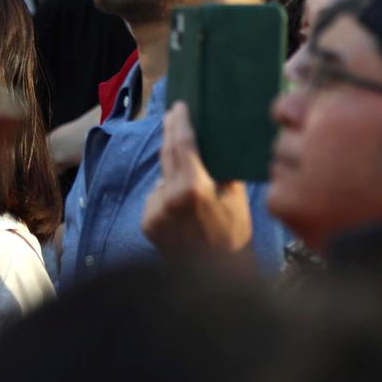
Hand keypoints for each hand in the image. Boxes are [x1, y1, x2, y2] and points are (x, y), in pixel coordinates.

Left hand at [141, 102, 251, 253]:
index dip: (180, 122)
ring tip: (191, 185)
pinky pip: (156, 198)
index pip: (183, 145)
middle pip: (167, 154)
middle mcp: (169, 197)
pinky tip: (181, 210)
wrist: (217, 276)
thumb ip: (218, 168)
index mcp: (194, 187)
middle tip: (172, 114)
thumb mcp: (234, 195)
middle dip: (169, 133)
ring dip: (172, 174)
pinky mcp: (147, 223)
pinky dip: (166, 196)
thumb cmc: (234, 232)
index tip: (178, 106)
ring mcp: (155, 211)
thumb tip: (211, 140)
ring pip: (162, 179)